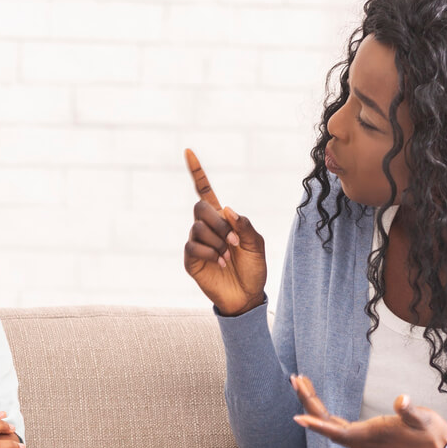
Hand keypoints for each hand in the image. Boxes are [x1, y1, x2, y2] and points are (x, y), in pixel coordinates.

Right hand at [183, 149, 267, 316]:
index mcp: (222, 219)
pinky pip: (192, 246)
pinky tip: (220, 262)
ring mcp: (196, 243)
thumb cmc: (253, 269)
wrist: (246, 296)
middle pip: (200, 206)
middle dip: (219, 222)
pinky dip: (209, 252)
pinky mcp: (190, 259)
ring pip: (197, 227)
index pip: (205, 190)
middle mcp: (205, 227)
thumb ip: (245, 225)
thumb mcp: (258, 244)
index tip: (188, 151)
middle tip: (234, 241)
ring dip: (217, 241)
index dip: (196, 171)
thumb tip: (226, 210)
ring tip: (229, 256)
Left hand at [290, 374, 446, 447]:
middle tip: (295, 379)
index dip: (317, 424)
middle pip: (327, 423)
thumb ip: (410, 411)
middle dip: (309, 402)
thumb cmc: (431, 437)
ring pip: (331, 424)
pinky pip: (338, 425)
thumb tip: (402, 400)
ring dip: (314, 406)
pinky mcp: (366, 437)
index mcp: (371, 436)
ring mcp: (362, 440)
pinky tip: (318, 405)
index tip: (298, 417)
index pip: (337, 431)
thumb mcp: (424, 420)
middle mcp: (361, 441)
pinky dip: (325, 414)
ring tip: (301, 383)